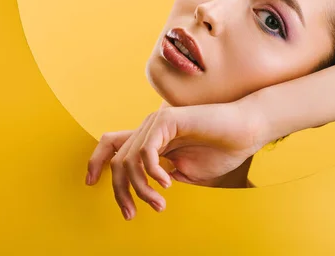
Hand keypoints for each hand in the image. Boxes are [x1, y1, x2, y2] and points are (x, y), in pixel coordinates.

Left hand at [85, 100, 266, 219]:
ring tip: (159, 204)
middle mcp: (149, 128)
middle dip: (118, 191)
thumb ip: (163, 177)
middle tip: (130, 214)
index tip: (89, 183)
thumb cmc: (221, 151)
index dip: (96, 161)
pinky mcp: (167, 120)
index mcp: (152, 139)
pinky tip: (168, 184)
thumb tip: (147, 188)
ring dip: (141, 189)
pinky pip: (146, 151)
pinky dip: (152, 173)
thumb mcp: (187, 171)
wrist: (245, 131)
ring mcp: (157, 122)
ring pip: (129, 160)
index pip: (112, 144)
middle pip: (116, 159)